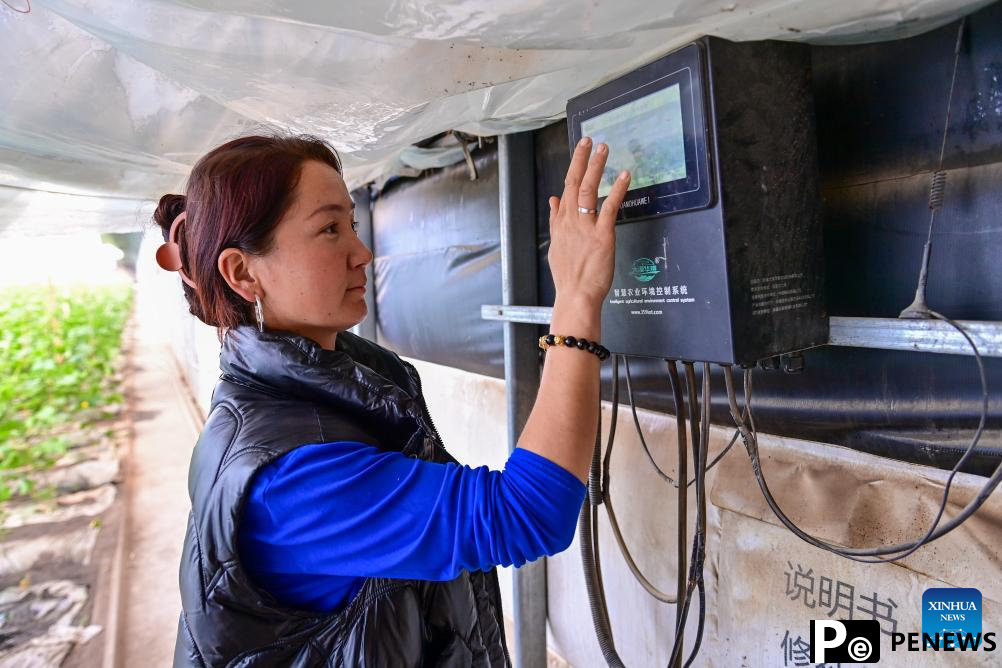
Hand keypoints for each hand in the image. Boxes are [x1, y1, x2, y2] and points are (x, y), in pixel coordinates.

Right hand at [548, 136, 630, 306]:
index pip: (565, 190)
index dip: (573, 168)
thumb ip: (555, 221)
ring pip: (587, 189)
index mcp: (561, 224)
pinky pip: (609, 207)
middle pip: (573, 183)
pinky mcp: (602, 235)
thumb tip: (553, 201)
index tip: (580, 151)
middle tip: (589, 140)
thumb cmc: (569, 277)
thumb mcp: (556, 246)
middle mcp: (571, 222)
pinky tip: (624, 175)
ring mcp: (585, 227)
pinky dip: (616, 189)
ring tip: (603, 148)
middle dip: (581, 159)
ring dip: (596, 167)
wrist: (575, 296)